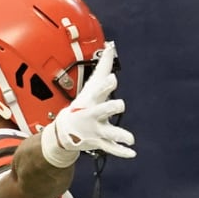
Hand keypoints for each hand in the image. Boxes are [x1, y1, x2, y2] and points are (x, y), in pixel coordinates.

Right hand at [41, 43, 135, 165]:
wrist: (65, 130)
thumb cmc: (84, 103)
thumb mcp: (92, 86)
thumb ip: (103, 67)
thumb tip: (111, 45)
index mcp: (92, 100)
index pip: (99, 90)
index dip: (106, 84)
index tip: (112, 78)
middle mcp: (93, 115)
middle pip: (103, 110)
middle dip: (111, 107)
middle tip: (120, 104)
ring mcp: (96, 130)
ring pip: (109, 133)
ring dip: (120, 135)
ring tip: (131, 138)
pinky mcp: (100, 143)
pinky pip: (111, 149)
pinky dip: (122, 152)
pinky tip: (133, 153)